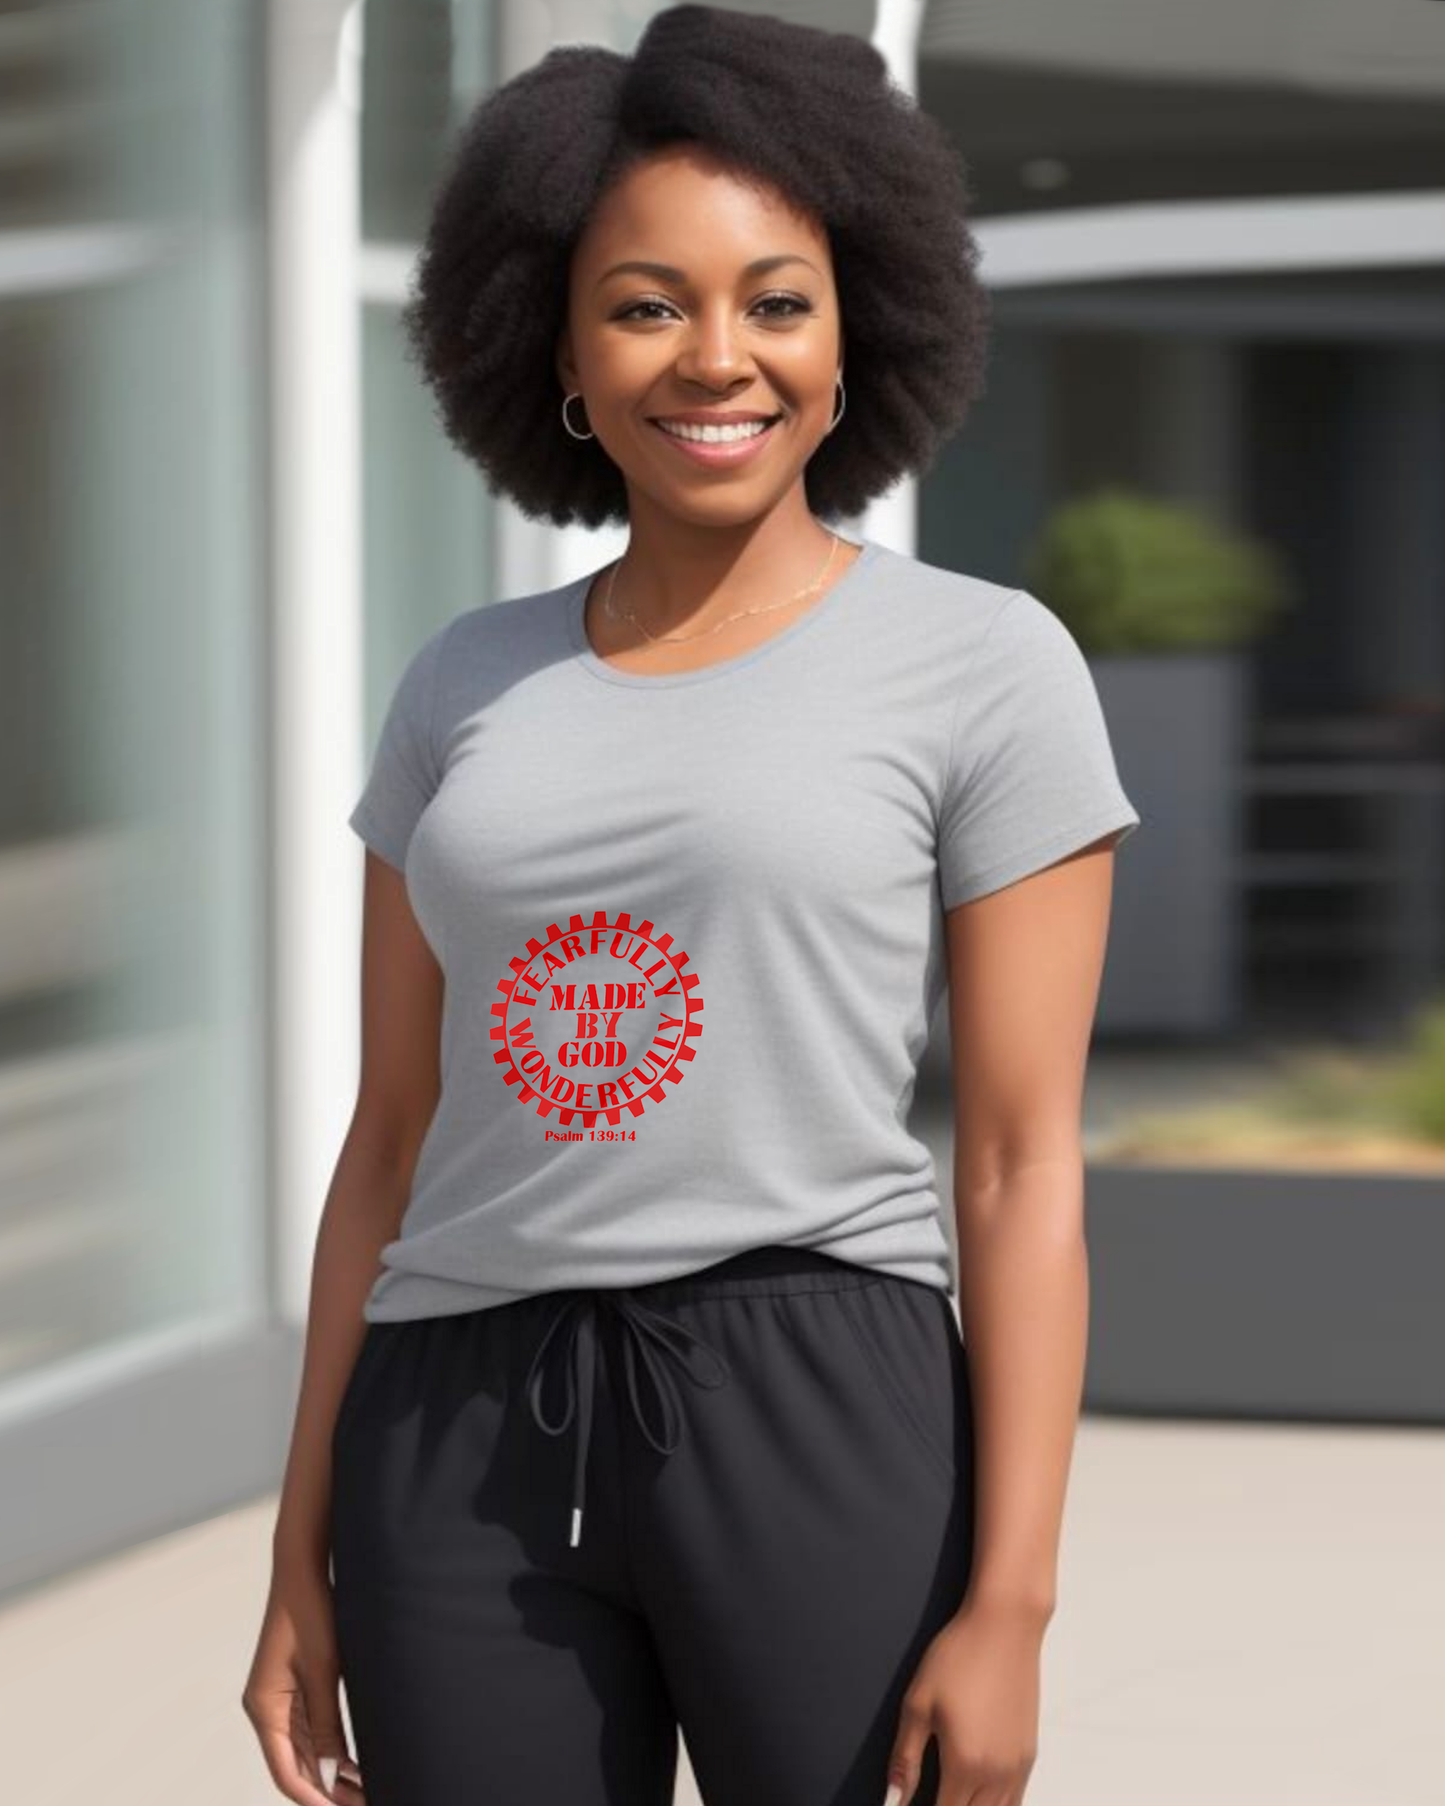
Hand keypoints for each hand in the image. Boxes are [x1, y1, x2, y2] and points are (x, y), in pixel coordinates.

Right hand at [241, 1558, 364, 1804]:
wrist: (304, 1568)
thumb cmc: (311, 1612)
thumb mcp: (324, 1672)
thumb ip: (325, 1726)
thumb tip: (330, 1776)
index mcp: (264, 1708)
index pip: (285, 1772)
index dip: (313, 1799)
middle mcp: (267, 1709)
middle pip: (295, 1766)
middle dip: (327, 1792)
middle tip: (364, 1805)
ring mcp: (279, 1700)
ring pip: (303, 1753)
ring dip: (330, 1776)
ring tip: (364, 1793)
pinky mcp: (293, 1688)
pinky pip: (309, 1733)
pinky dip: (330, 1752)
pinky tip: (354, 1767)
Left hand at [883, 1592, 1045, 1805]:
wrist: (1005, 1627)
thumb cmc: (958, 1657)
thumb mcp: (919, 1703)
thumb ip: (905, 1758)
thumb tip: (893, 1800)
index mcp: (965, 1764)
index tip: (909, 1805)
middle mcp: (996, 1774)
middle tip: (931, 1793)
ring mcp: (1017, 1767)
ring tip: (951, 1794)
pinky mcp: (1029, 1755)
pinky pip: (1015, 1800)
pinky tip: (978, 1796)